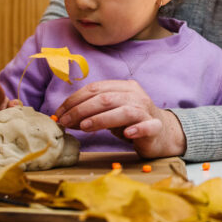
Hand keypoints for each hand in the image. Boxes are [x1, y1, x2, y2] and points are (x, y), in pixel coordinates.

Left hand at [54, 80, 186, 157]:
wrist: (161, 133)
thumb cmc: (131, 122)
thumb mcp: (110, 112)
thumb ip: (92, 111)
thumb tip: (65, 117)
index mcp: (124, 87)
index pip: (95, 88)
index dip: (74, 99)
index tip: (60, 112)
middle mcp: (136, 95)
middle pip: (106, 98)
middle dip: (81, 110)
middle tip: (66, 122)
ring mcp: (146, 111)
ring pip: (123, 110)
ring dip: (101, 119)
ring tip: (85, 127)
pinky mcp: (155, 127)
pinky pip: (147, 126)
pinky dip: (136, 129)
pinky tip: (127, 134)